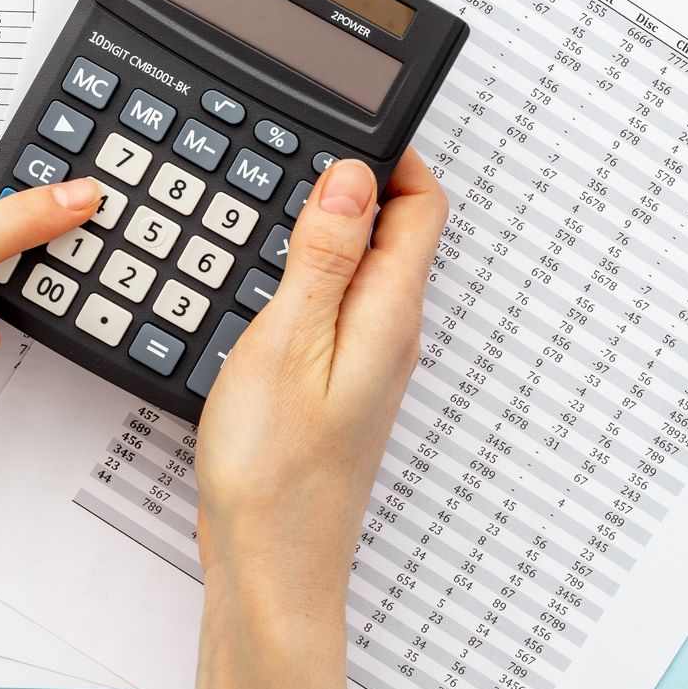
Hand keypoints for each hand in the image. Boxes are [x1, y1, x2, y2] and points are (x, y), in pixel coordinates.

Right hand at [178, 149, 444, 688]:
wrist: (270, 567)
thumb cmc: (276, 472)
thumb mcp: (288, 344)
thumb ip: (323, 258)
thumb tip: (352, 176)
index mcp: (390, 312)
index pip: (422, 205)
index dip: (395, 152)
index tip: (347, 121)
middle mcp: (391, 332)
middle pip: (395, 229)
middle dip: (356, 177)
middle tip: (297, 145)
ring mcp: (366, 361)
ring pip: (361, 266)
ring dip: (328, 223)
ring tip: (274, 197)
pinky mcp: (336, 385)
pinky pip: (336, 304)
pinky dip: (308, 271)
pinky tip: (265, 274)